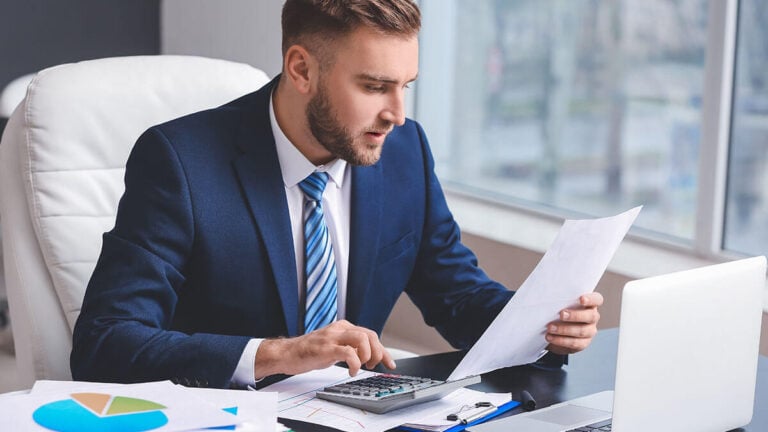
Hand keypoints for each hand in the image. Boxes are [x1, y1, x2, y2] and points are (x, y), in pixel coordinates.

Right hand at [254, 320, 395, 378]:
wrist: (287, 353)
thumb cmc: (310, 351)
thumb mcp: (334, 345)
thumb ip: (350, 346)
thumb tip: (369, 355)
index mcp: (344, 327)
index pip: (370, 334)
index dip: (383, 350)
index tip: (389, 363)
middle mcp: (340, 328)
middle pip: (370, 335)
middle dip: (377, 352)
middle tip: (373, 366)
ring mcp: (332, 337)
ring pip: (362, 339)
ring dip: (367, 356)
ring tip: (361, 367)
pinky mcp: (326, 348)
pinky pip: (348, 353)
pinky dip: (355, 364)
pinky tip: (351, 372)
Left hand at [545, 292, 602, 354]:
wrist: (556, 332)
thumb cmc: (557, 312)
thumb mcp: (559, 304)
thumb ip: (558, 299)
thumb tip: (545, 296)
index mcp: (589, 304)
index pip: (597, 299)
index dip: (591, 299)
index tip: (581, 299)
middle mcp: (592, 317)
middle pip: (590, 316)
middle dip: (575, 315)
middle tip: (561, 314)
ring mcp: (590, 331)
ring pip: (582, 331)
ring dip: (564, 329)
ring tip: (550, 328)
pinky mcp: (583, 343)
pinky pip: (574, 343)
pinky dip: (561, 340)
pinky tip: (550, 337)